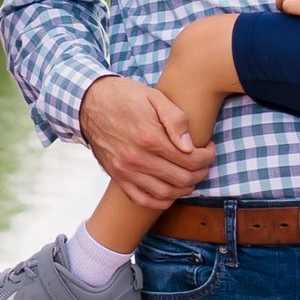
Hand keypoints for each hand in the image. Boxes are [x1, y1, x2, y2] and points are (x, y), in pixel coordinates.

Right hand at [79, 74, 211, 211]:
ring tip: (191, 178)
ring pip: (165, 193)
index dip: (207, 157)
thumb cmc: (125, 97)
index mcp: (150, 137)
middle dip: (200, 173)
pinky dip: (160, 202)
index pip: (190, 159)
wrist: (90, 102)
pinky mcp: (117, 177)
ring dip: (184, 189)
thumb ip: (176, 119)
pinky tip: (171, 194)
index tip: (209, 150)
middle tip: (204, 164)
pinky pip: (142, 199)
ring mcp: (126, 170)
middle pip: (181, 178)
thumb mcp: (154, 97)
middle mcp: (137, 158)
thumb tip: (190, 146)